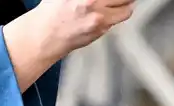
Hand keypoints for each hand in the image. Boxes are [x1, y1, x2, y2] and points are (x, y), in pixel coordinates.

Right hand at [3, 0, 134, 91]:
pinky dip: (117, 16)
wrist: (46, 35)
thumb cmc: (52, 12)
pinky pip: (116, 22)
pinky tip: (113, 13)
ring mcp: (100, 18)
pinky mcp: (102, 30)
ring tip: (126, 3)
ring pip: (126, 10)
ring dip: (127, 5)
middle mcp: (93, 3)